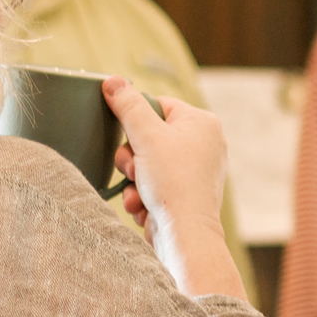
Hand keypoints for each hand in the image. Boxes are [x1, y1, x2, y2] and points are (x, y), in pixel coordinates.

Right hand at [102, 76, 226, 242]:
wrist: (185, 234)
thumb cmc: (173, 182)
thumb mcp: (146, 136)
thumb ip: (127, 106)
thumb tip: (112, 81)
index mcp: (202, 123)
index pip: (158, 105)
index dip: (136, 120)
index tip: (125, 132)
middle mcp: (204, 144)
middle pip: (149, 137)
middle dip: (132, 158)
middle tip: (134, 168)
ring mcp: (196, 171)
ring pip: (146, 164)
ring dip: (133, 180)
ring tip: (140, 192)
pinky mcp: (185, 195)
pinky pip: (153, 186)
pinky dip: (143, 196)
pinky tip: (144, 207)